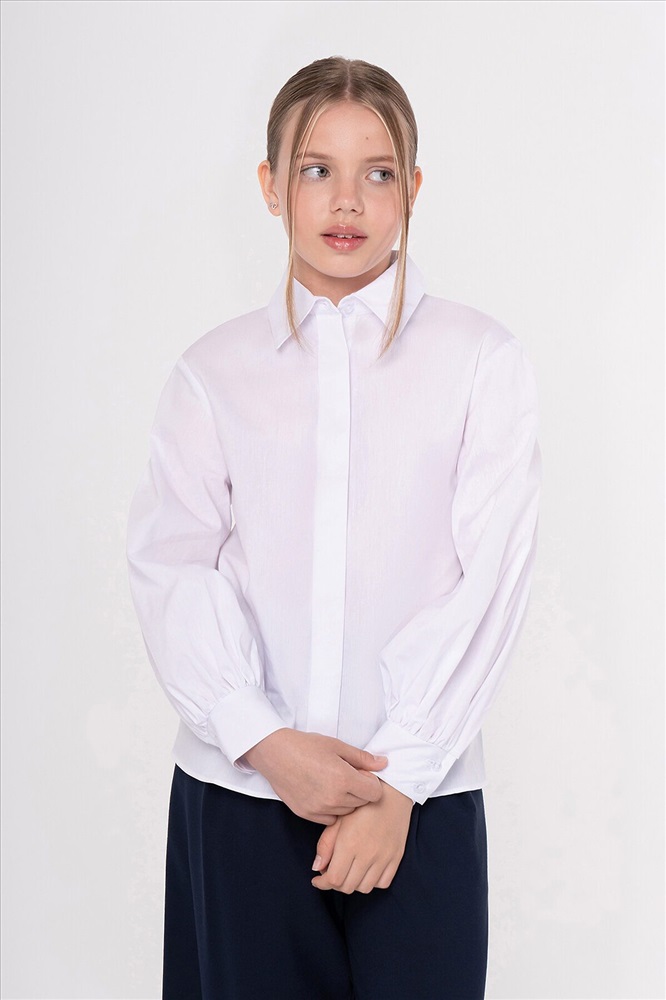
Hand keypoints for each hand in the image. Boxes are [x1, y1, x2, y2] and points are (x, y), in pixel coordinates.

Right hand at [243, 729, 387, 824]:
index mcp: (344, 779)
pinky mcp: (307, 815)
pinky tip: (322, 793)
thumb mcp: (336, 745)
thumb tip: (383, 763)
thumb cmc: (305, 746)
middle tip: (346, 775)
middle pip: (362, 803)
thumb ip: (362, 758)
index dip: (371, 783)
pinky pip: (330, 819)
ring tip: (333, 783)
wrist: (274, 753)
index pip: (375, 793)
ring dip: (346, 801)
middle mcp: (333, 798)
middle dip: (359, 791)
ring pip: (346, 812)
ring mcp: (319, 809)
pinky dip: (331, 809)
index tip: (362, 774)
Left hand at [311, 780, 413, 893]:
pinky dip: (372, 881)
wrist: (392, 791)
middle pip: (348, 886)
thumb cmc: (362, 803)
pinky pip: (383, 883)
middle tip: (331, 872)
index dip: (322, 883)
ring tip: (348, 871)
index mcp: (349, 843)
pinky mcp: (396, 857)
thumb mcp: (338, 818)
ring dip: (353, 883)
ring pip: (364, 888)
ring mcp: (384, 857)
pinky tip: (366, 870)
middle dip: (335, 883)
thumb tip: (317, 867)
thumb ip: (326, 844)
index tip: (317, 879)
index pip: (334, 879)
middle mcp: (367, 854)